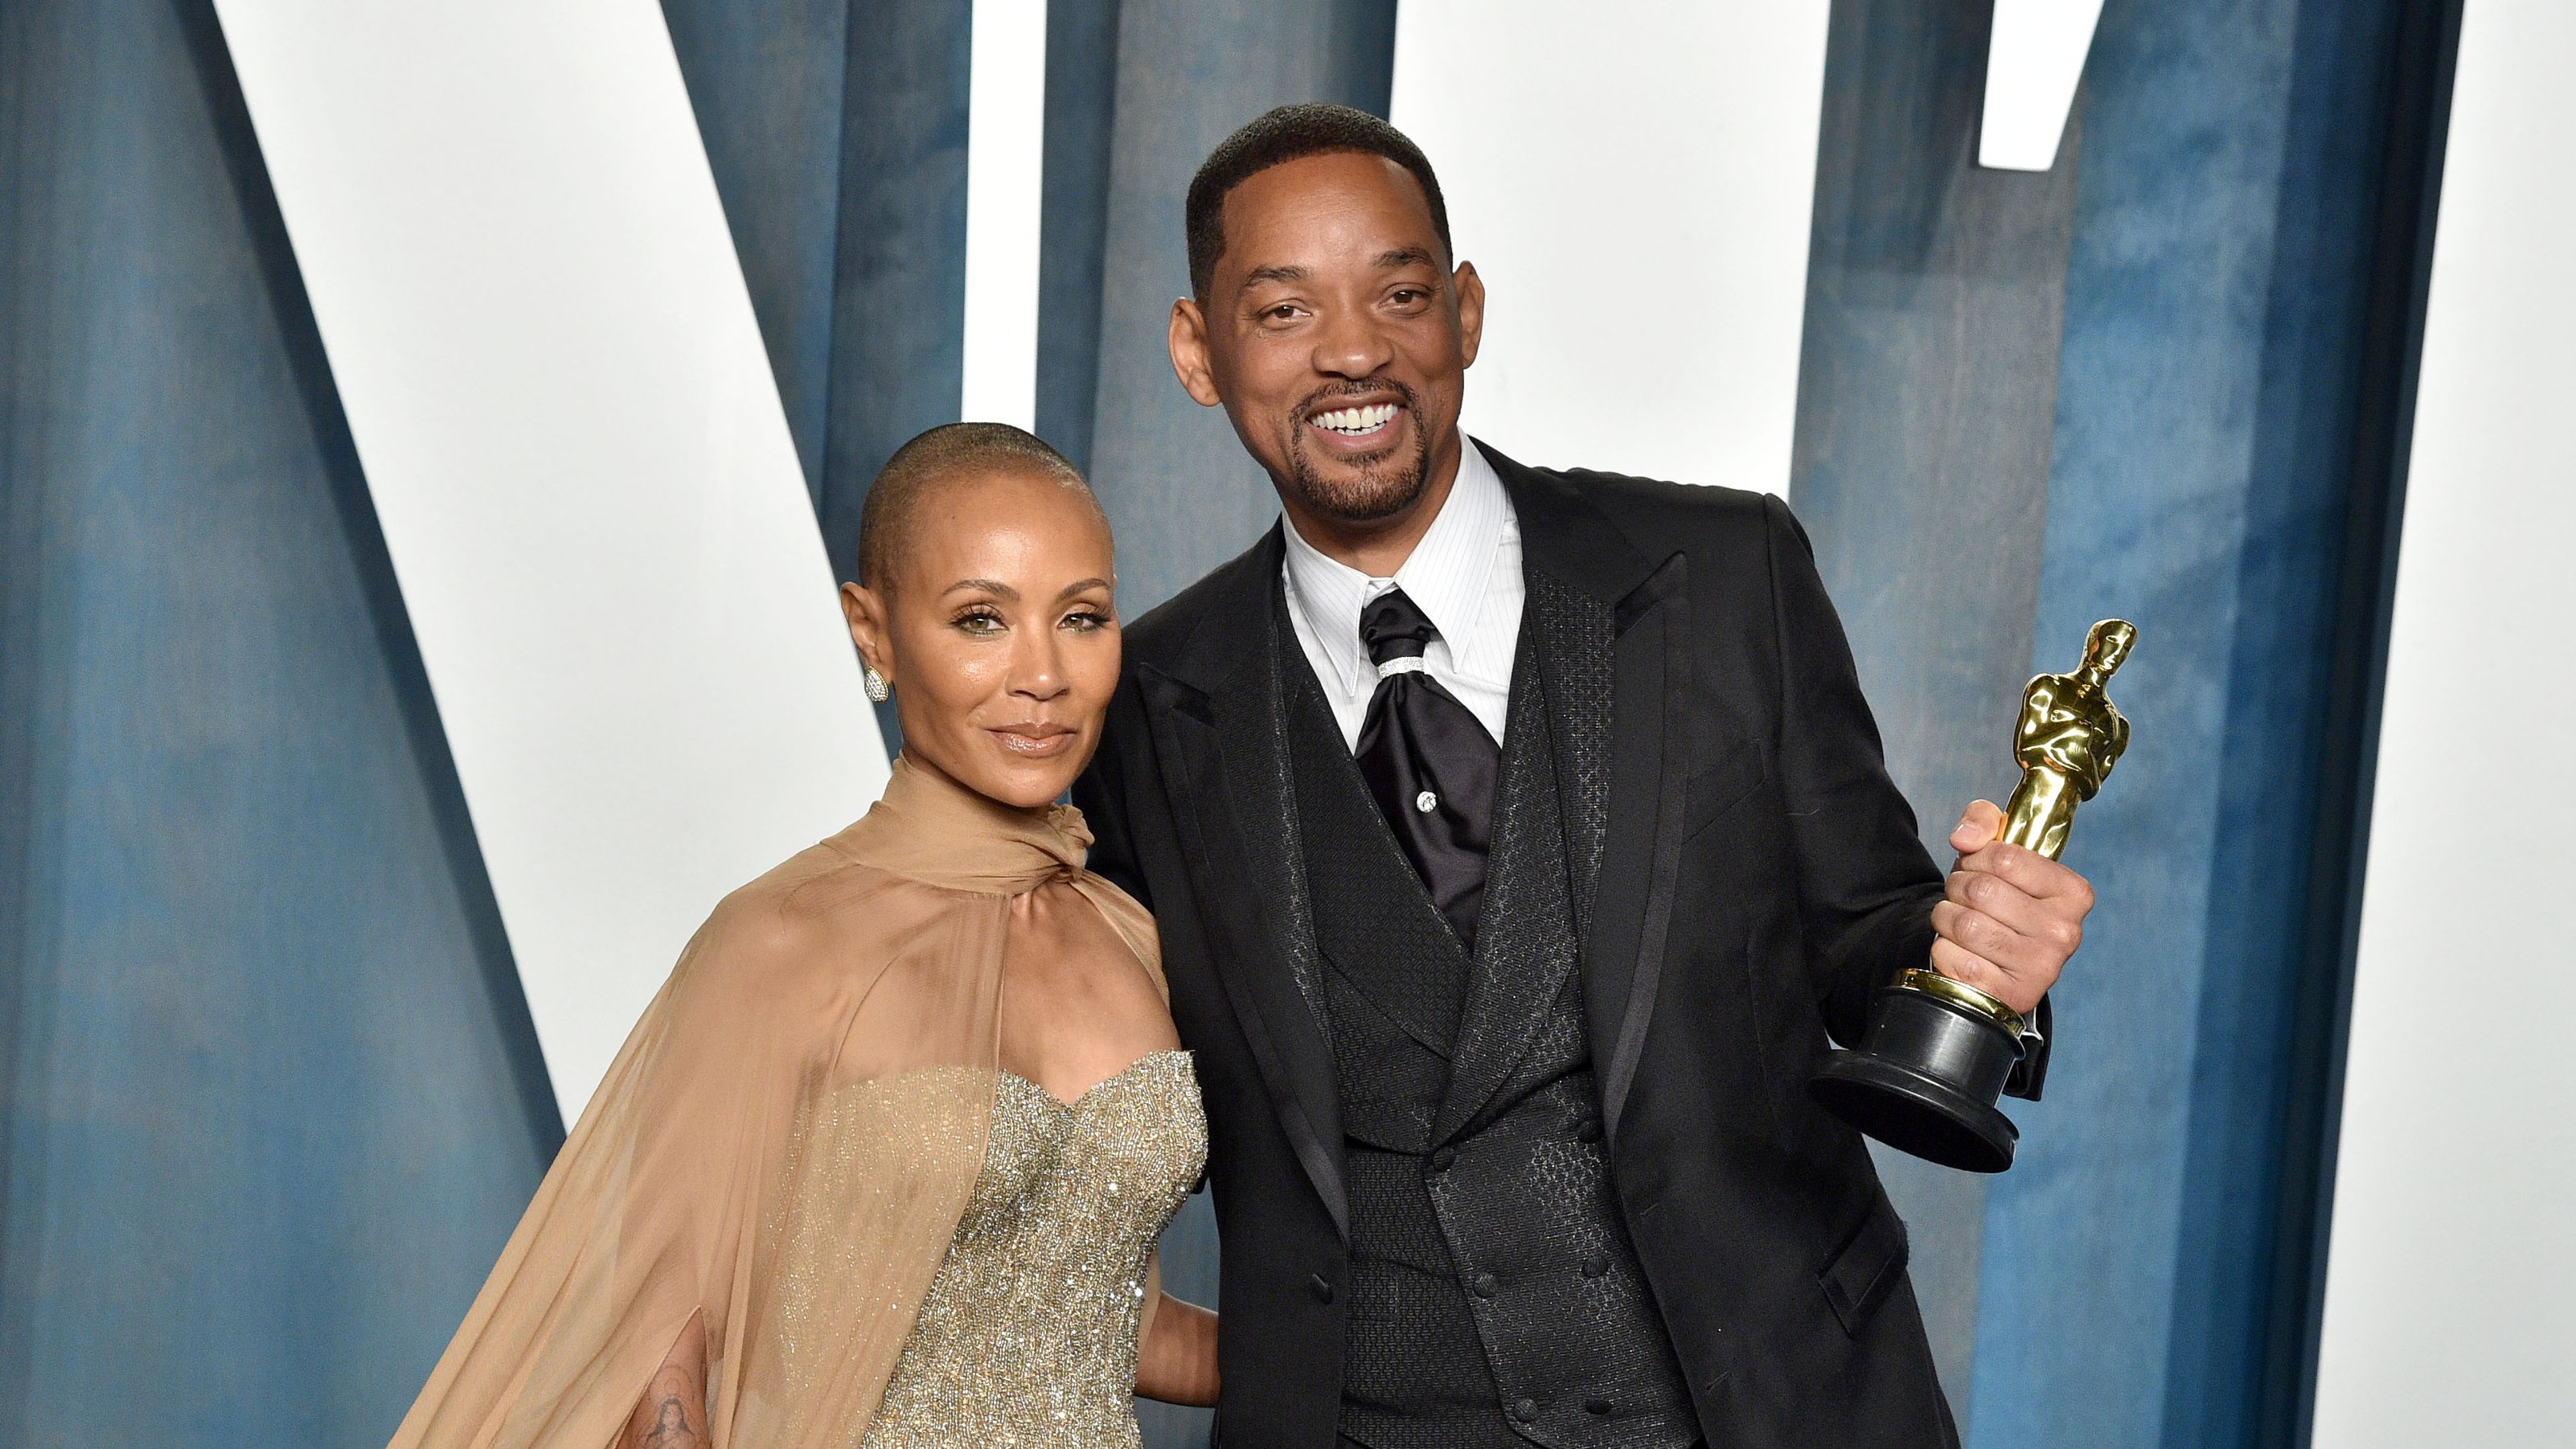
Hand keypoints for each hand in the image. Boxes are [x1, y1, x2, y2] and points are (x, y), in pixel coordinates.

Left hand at [1929, 800, 2095, 1017]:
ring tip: (1959, 920)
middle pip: (1981, 890)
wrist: (2000, 963)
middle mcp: (2065, 932)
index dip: (1976, 858)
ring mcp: (2041, 968)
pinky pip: (1952, 957)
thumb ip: (1984, 821)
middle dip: (1957, 887)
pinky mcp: (2010, 995)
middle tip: (1963, 896)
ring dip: (1946, 917)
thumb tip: (1965, 838)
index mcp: (2074, 893)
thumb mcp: (2000, 851)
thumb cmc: (2001, 899)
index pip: (2004, 858)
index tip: (1977, 866)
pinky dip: (1943, 948)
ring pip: (1964, 924)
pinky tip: (1960, 950)